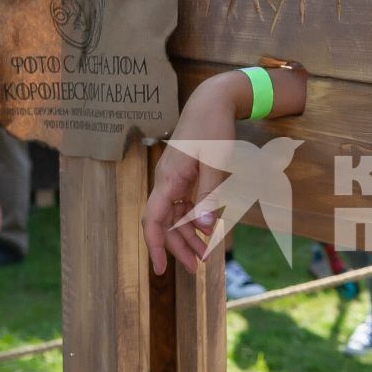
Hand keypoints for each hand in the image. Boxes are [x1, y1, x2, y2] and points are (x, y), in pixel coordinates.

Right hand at [144, 73, 242, 276]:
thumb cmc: (213, 128)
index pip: (155, 220)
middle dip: (179, 247)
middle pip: (165, 223)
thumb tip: (203, 226)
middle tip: (197, 268)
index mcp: (169, 180)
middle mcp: (166, 181)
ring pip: (175, 215)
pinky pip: (183, 204)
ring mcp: (174, 179)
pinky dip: (193, 219)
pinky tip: (206, 230)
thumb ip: (209, 195)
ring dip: (188, 235)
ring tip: (205, 254)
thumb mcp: (216, 163)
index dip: (156, 246)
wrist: (212, 101)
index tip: (160, 270)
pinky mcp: (183, 175)